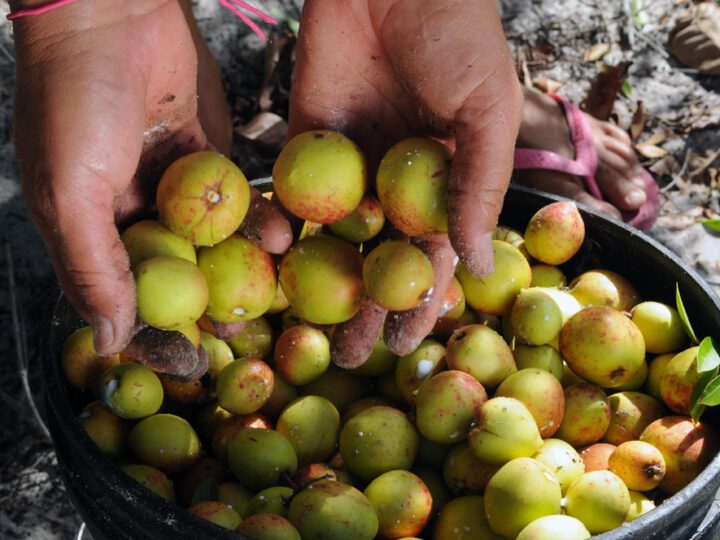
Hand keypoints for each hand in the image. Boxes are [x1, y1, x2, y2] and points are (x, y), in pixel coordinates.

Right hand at [13, 0, 289, 354]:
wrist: (112, 12)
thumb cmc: (73, 96)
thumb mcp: (69, 192)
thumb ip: (91, 267)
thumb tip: (109, 340)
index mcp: (92, 231)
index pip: (126, 301)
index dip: (156, 335)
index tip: (190, 363)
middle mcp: (134, 214)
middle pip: (178, 278)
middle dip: (210, 308)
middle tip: (243, 333)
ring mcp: (176, 187)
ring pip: (214, 243)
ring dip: (242, 269)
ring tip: (273, 292)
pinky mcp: (210, 158)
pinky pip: (237, 200)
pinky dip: (257, 219)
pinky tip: (281, 236)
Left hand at [289, 0, 522, 360]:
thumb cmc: (458, 37)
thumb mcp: (487, 114)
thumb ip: (480, 187)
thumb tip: (475, 263)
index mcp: (442, 183)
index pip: (430, 256)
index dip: (419, 301)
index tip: (404, 343)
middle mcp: (393, 183)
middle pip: (376, 258)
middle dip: (365, 307)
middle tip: (351, 356)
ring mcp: (346, 166)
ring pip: (332, 237)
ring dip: (322, 282)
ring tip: (310, 328)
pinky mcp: (303, 142)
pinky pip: (292, 192)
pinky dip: (283, 224)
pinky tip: (279, 256)